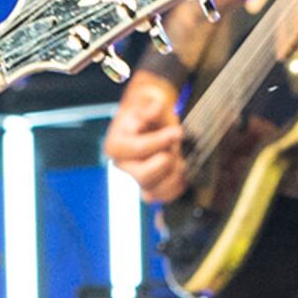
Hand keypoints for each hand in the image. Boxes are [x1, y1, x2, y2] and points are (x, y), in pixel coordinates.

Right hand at [103, 69, 187, 203]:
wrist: (154, 117)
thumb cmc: (149, 109)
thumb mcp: (148, 99)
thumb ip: (151, 105)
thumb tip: (155, 109)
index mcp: (116, 144)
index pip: (137, 149)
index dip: (160, 141)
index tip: (177, 131)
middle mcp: (123, 165)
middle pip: (143, 176)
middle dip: (166, 161)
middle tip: (175, 147)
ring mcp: (136, 178)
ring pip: (152, 193)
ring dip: (173, 176)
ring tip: (179, 158)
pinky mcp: (151, 187)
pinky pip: (163, 198)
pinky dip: (176, 186)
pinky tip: (181, 169)